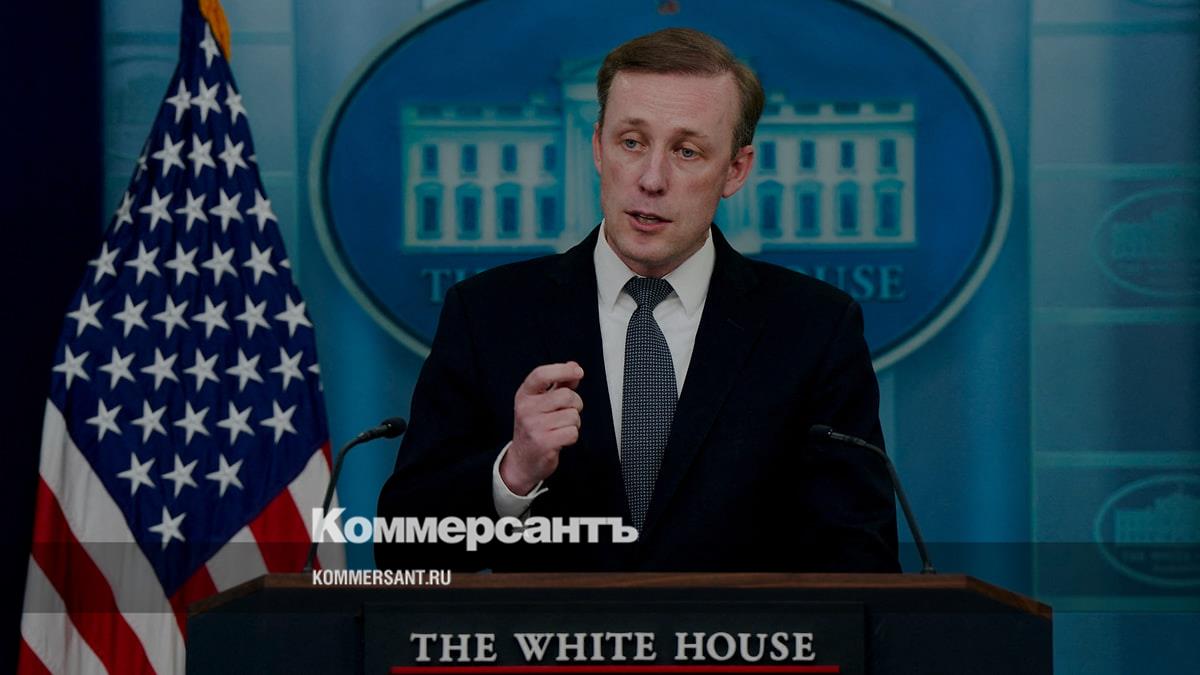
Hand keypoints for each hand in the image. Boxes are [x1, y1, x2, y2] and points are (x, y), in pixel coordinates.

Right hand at [500, 361, 583, 495]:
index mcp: (524, 395)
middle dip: (575, 404)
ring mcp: (534, 427)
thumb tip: (574, 366)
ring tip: (560, 427)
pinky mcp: (544, 443)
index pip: (541, 375)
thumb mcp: (541, 402)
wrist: (523, 460)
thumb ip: (559, 383)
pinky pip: (572, 432)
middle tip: (567, 411)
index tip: (578, 371)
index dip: (562, 370)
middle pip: (566, 396)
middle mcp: (526, 409)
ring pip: (572, 415)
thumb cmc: (535, 427)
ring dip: (573, 422)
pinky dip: (572, 436)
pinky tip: (560, 438)